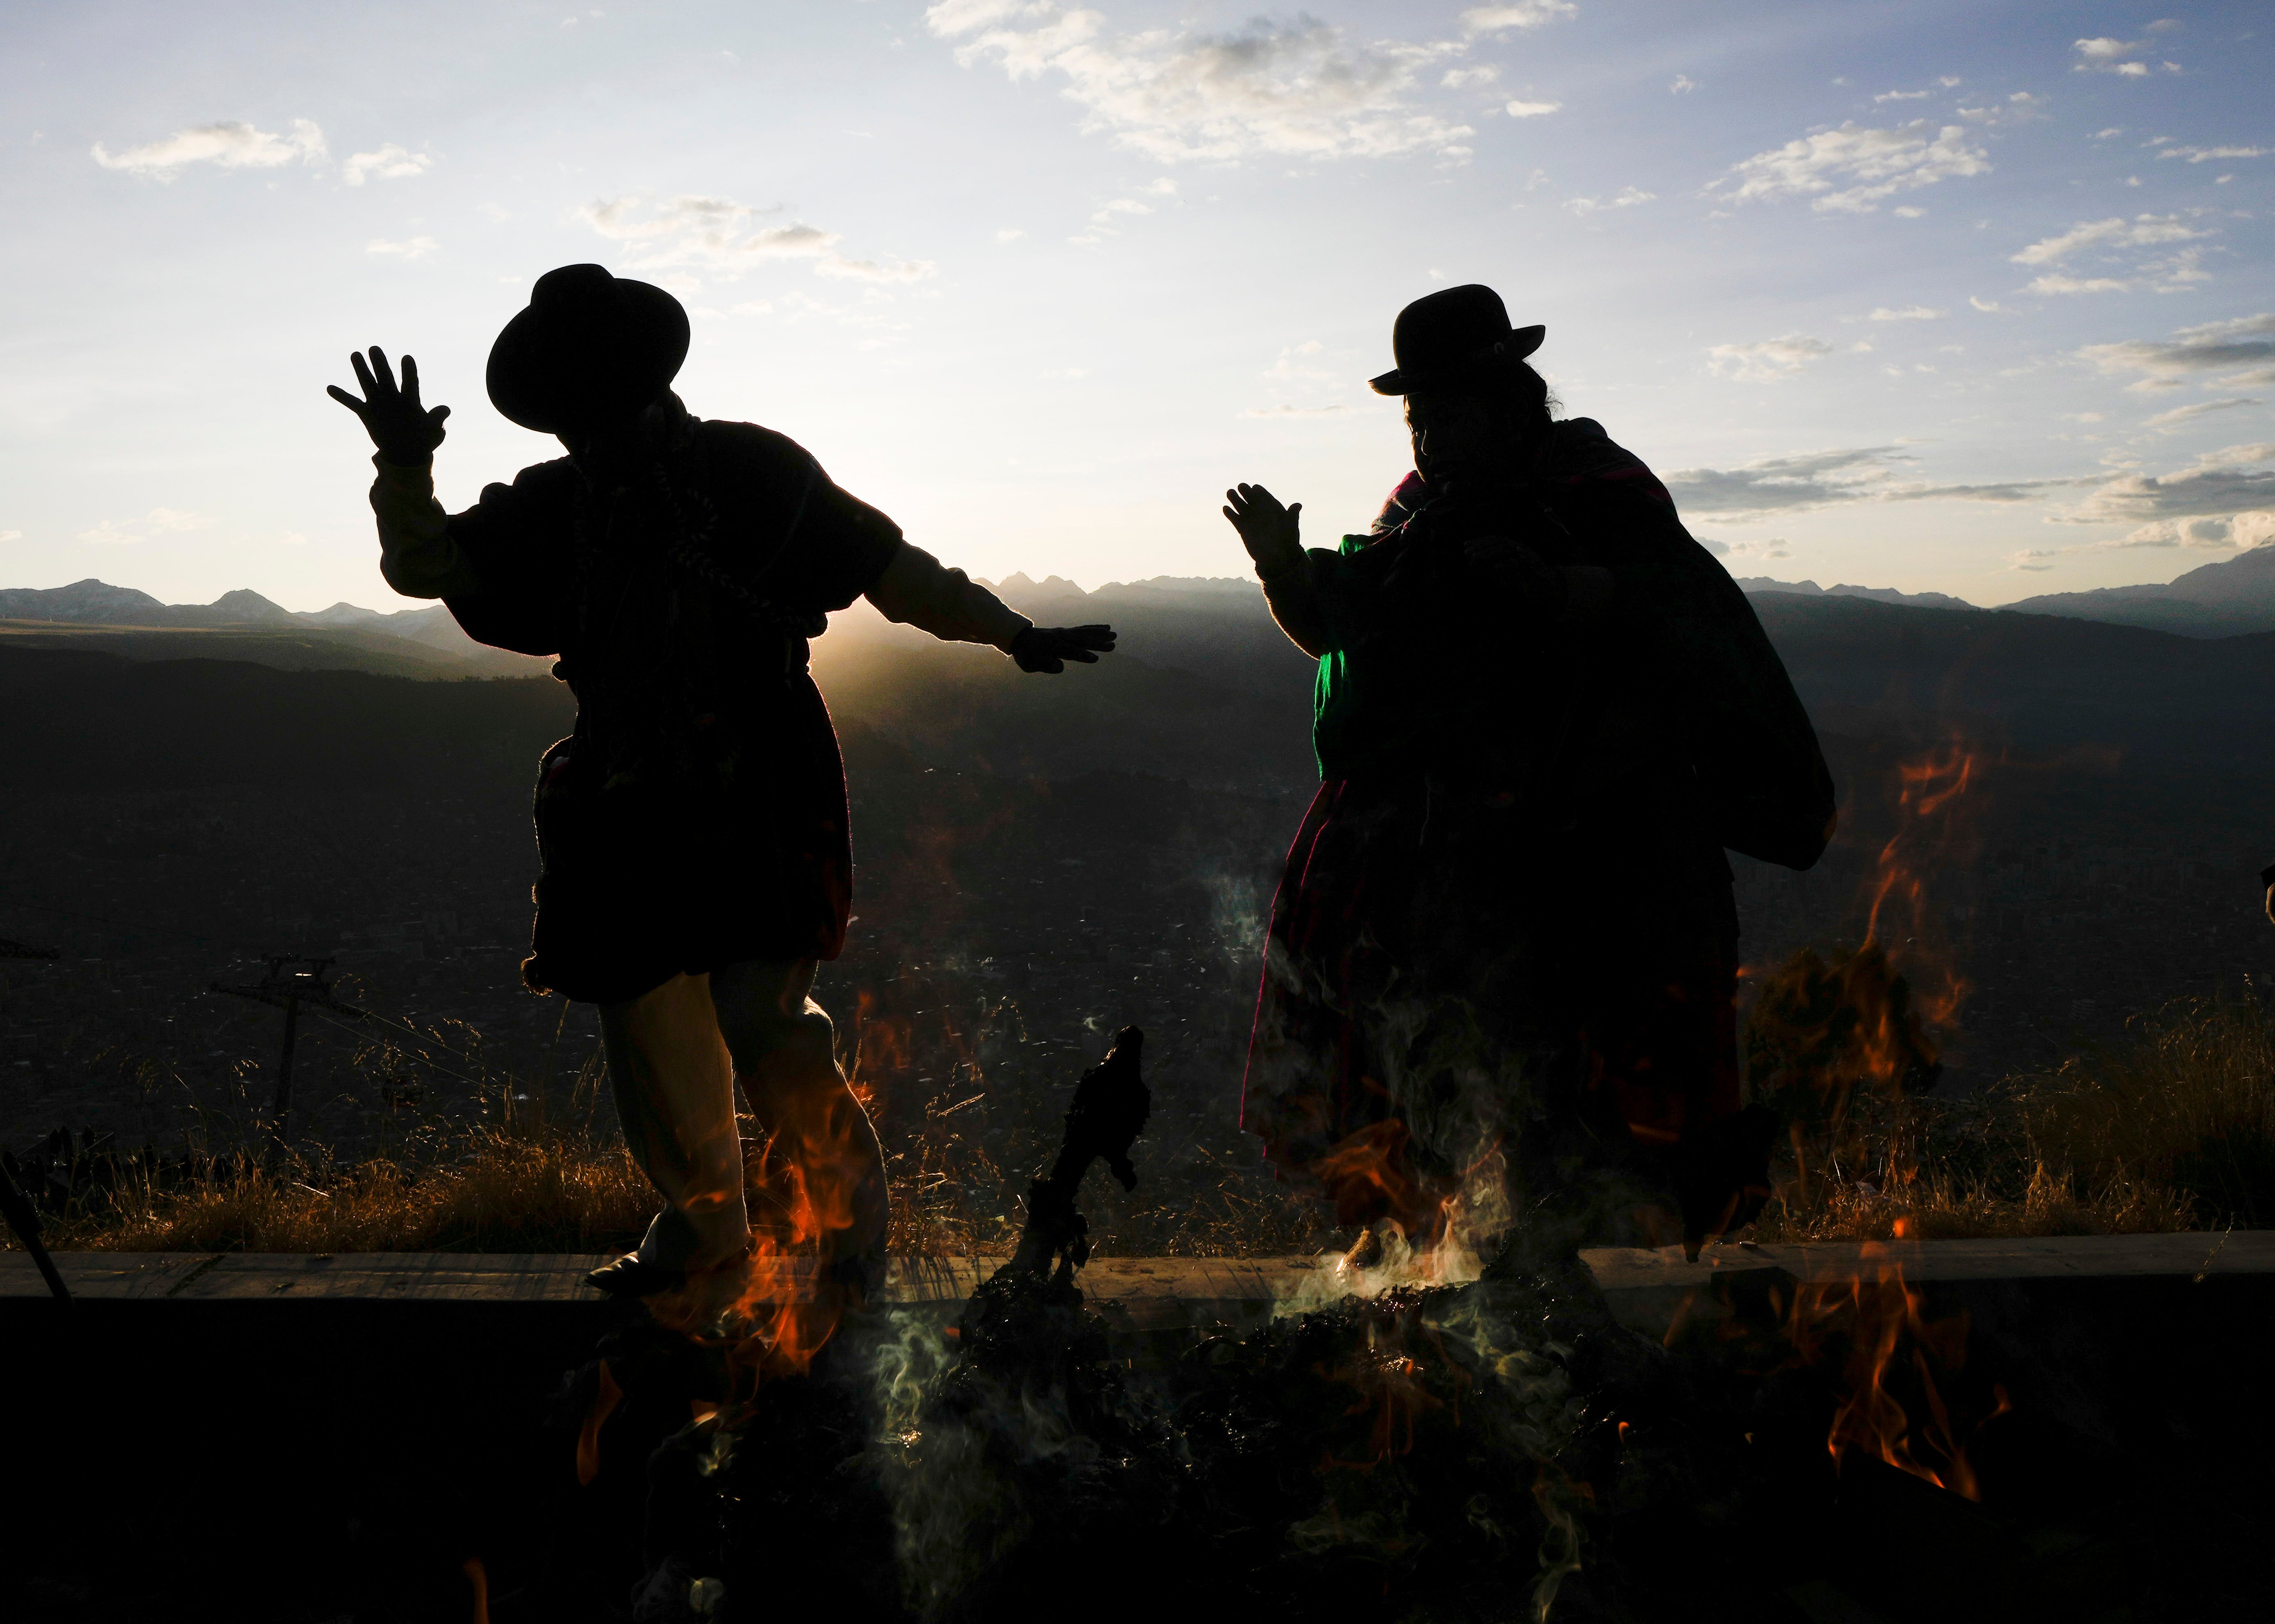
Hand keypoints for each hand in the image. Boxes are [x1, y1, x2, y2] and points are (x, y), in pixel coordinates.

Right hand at [328, 346, 450, 465]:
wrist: (407, 452)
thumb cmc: (424, 439)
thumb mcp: (434, 432)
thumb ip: (437, 419)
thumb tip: (446, 409)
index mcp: (411, 400)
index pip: (410, 383)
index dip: (409, 371)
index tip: (407, 358)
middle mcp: (393, 398)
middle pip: (386, 377)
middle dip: (381, 364)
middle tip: (375, 348)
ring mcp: (379, 404)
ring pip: (369, 384)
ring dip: (362, 370)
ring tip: (356, 354)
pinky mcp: (367, 413)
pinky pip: (352, 403)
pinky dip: (342, 396)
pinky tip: (329, 387)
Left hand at [1010, 624, 1115, 673]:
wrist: (1020, 637)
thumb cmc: (1025, 655)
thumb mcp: (1029, 664)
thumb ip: (1044, 665)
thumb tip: (1061, 667)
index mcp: (1052, 647)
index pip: (1070, 652)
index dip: (1081, 656)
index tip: (1095, 658)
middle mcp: (1060, 637)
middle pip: (1081, 640)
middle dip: (1097, 643)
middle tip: (1113, 645)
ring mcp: (1064, 632)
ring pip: (1084, 632)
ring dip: (1099, 634)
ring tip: (1114, 635)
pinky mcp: (1067, 631)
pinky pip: (1082, 629)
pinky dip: (1094, 627)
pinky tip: (1106, 627)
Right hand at [1223, 483, 1302, 576]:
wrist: (1278, 556)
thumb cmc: (1287, 540)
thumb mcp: (1291, 527)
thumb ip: (1292, 516)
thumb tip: (1298, 505)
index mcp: (1271, 507)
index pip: (1263, 495)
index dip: (1259, 491)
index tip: (1255, 489)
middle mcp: (1260, 510)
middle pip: (1250, 497)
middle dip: (1245, 491)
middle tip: (1241, 486)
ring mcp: (1250, 519)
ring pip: (1240, 505)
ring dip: (1234, 499)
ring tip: (1230, 492)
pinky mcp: (1242, 528)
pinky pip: (1235, 518)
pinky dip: (1230, 514)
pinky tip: (1226, 508)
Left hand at [1463, 534, 1561, 602]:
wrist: (1547, 589)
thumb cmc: (1524, 580)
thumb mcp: (1502, 574)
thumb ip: (1488, 569)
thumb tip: (1471, 564)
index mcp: (1513, 548)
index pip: (1495, 540)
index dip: (1480, 541)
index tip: (1465, 545)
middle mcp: (1520, 549)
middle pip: (1500, 541)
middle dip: (1482, 546)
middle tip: (1467, 552)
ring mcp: (1528, 557)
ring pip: (1507, 550)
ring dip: (1490, 553)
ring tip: (1476, 558)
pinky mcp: (1533, 569)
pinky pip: (1519, 564)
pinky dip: (1507, 565)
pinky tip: (1495, 567)